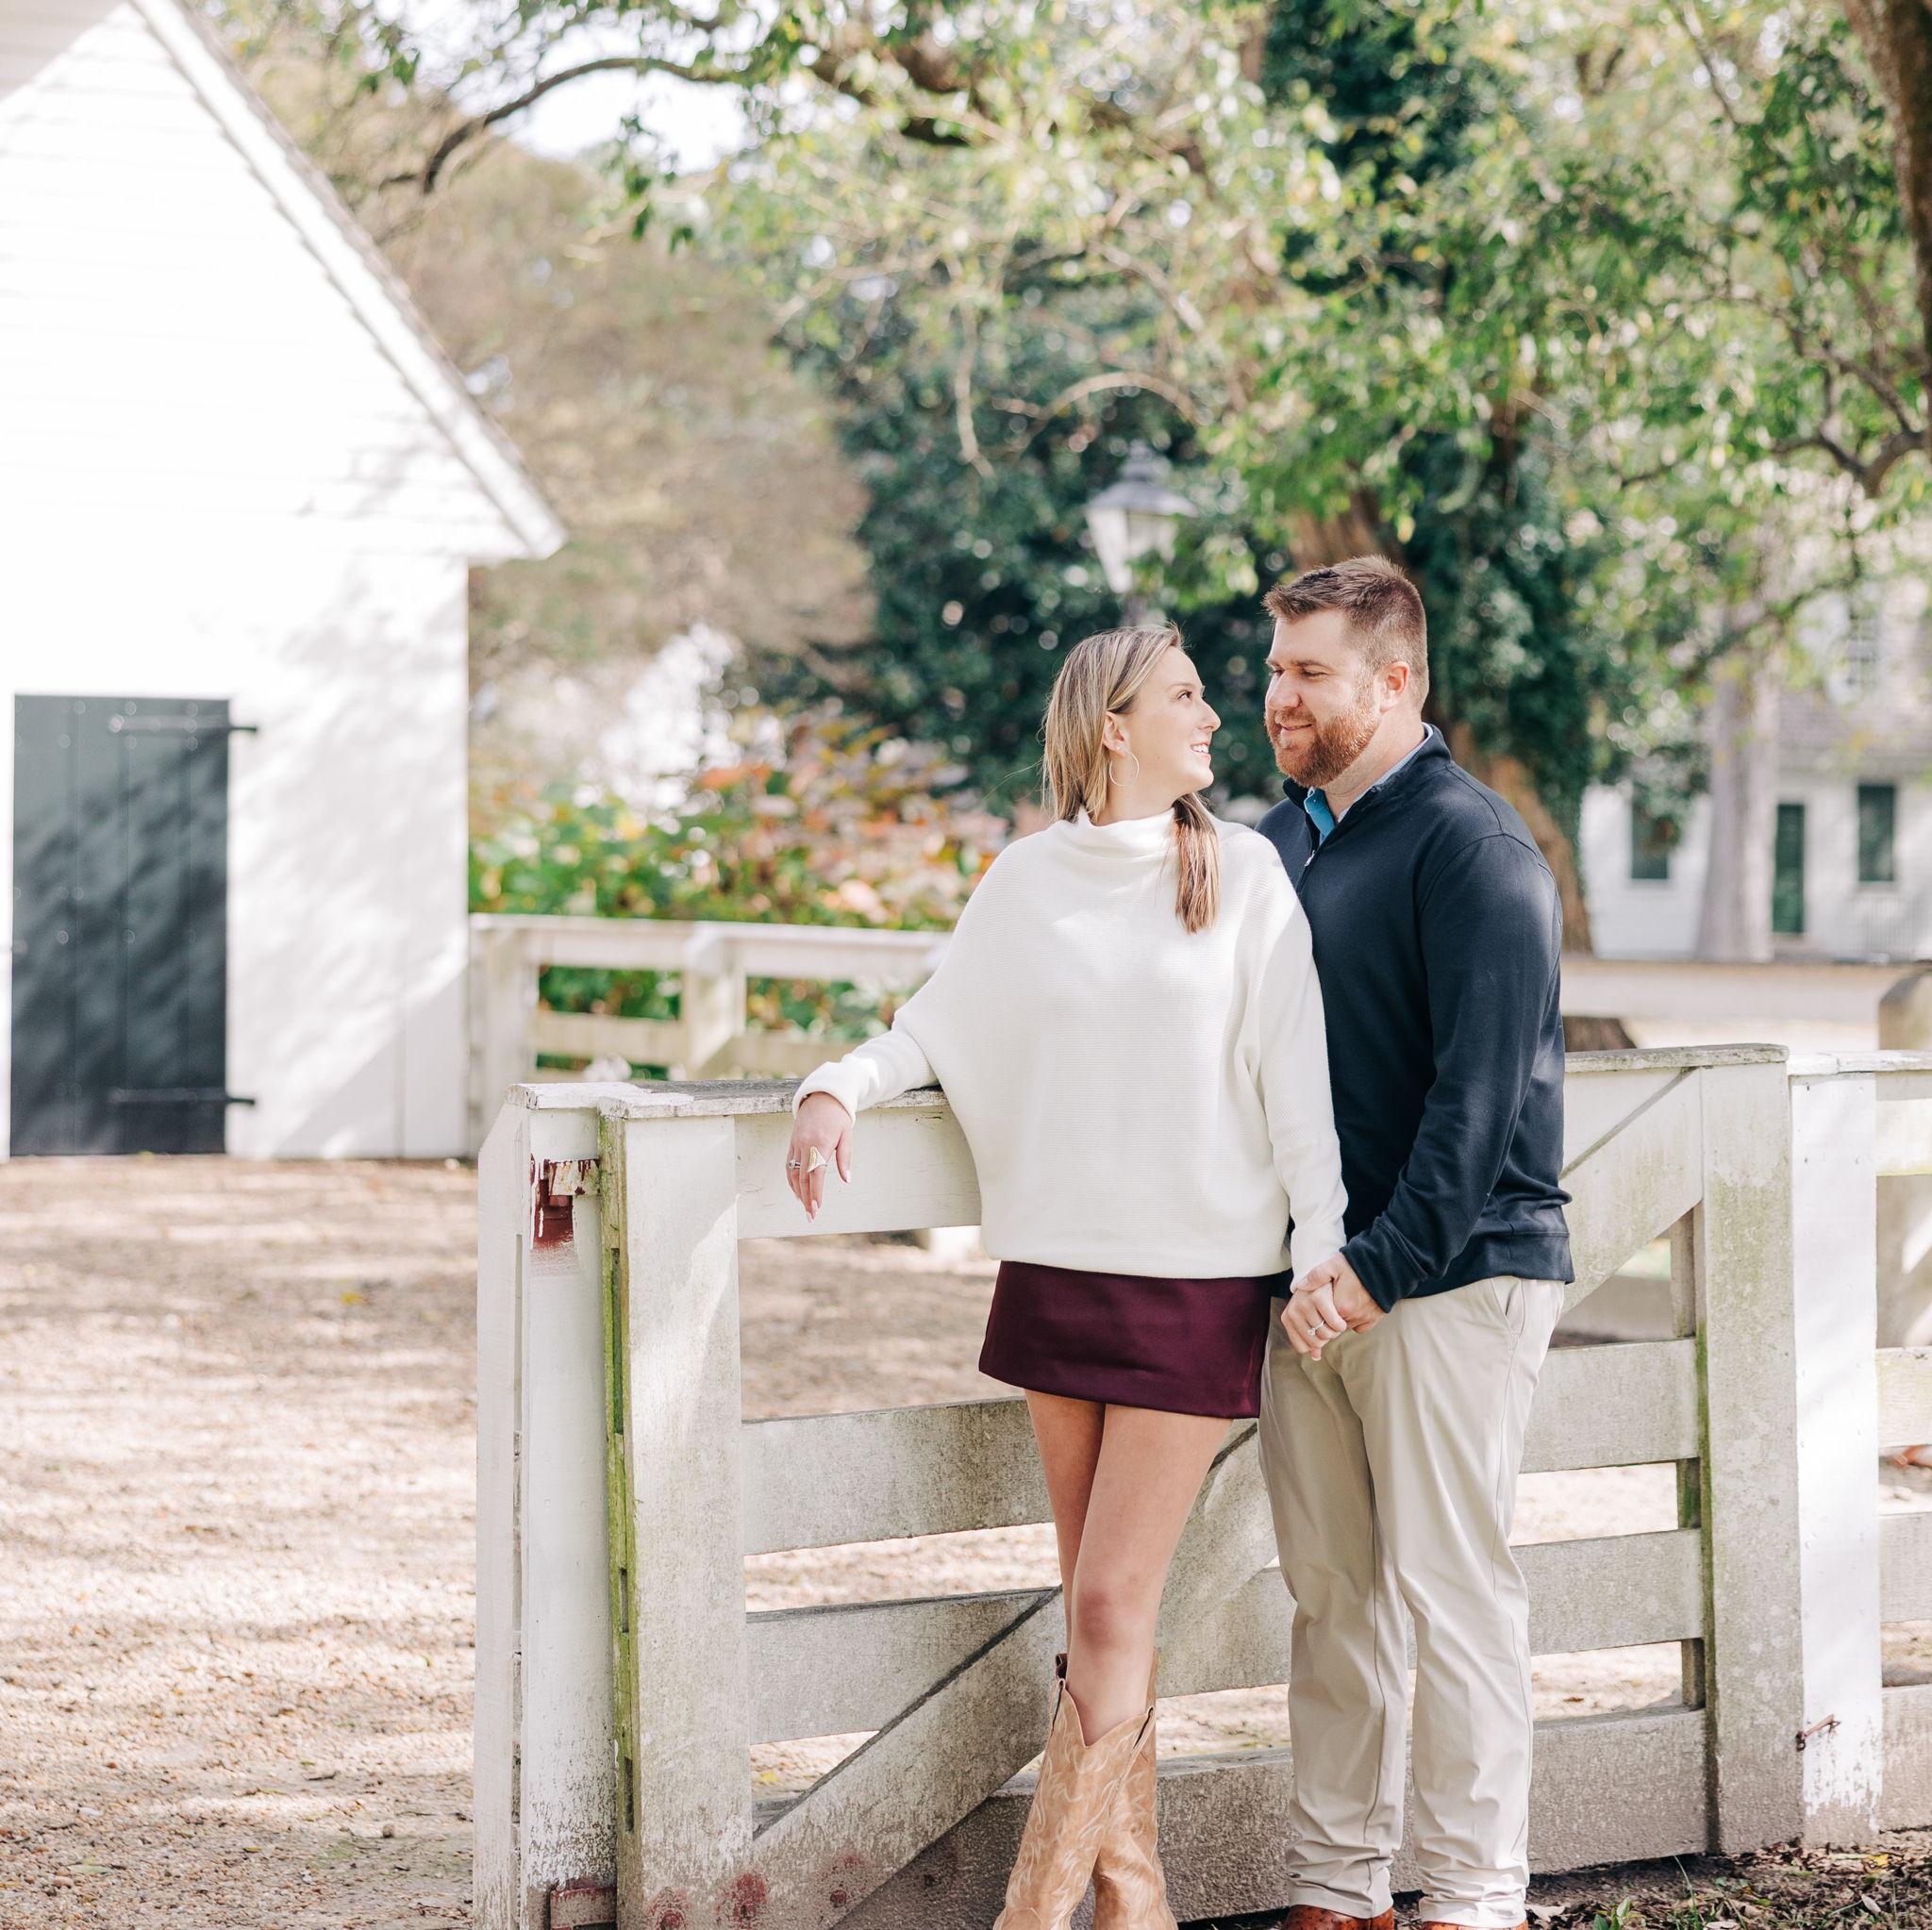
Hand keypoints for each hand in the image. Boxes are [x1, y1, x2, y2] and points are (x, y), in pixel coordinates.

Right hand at [785, 1094, 852, 1219]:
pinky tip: (796, 1190)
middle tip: (811, 1216)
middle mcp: (805, 1145)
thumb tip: (847, 1180)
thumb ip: (845, 1158)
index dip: (815, 1193)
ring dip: (797, 1191)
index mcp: (820, 1144)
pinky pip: (789, 1164)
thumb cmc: (838, 1116)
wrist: (821, 1097)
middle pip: (802, 1177)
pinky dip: (791, 1179)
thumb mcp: (846, 1135)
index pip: (816, 1174)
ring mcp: (796, 1144)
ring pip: (793, 1173)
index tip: (817, 1208)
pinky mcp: (792, 1143)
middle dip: (806, 1198)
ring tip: (804, 1206)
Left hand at [1280, 1279, 1345, 1360]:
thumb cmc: (1322, 1295)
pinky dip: (1342, 1323)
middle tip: (1331, 1325)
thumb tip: (1314, 1356)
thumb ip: (1312, 1336)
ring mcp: (1305, 1303)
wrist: (1332, 1272)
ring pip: (1326, 1335)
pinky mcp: (1319, 1297)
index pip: (1302, 1347)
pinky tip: (1343, 1315)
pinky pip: (1336, 1324)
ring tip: (1337, 1319)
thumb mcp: (1311, 1313)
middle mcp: (1293, 1310)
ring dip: (1336, 1331)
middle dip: (1327, 1338)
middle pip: (1315, 1343)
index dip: (1315, 1345)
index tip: (1322, 1334)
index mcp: (1288, 1316)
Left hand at [1282, 1252, 1383, 1356]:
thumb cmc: (1357, 1264)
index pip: (1323, 1319)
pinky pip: (1361, 1326)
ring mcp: (1366, 1318)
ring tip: (1345, 1299)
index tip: (1322, 1302)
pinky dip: (1357, 1320)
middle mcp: (1354, 1317)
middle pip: (1335, 1324)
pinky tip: (1356, 1305)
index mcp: (1341, 1307)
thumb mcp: (1333, 1265)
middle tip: (1334, 1299)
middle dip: (1331, 1315)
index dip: (1321, 1311)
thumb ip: (1315, 1277)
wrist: (1385, 1265)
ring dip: (1344, 1317)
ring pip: (1347, 1325)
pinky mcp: (1375, 1319)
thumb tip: (1300, 1287)